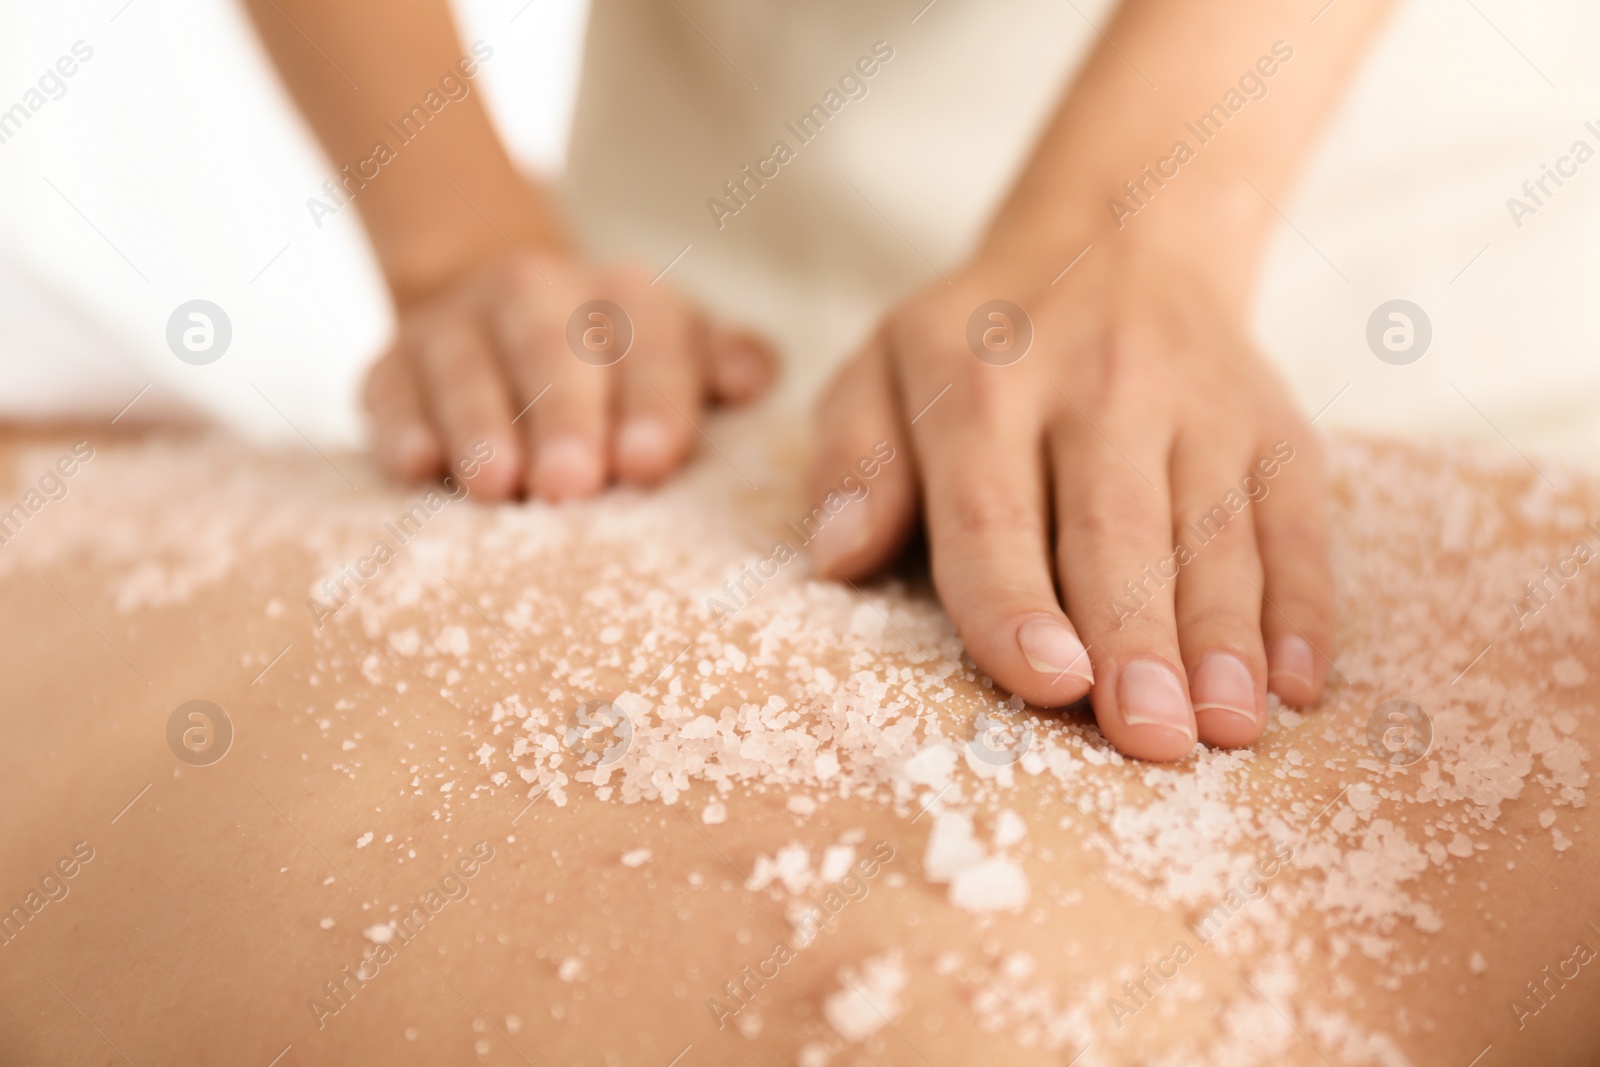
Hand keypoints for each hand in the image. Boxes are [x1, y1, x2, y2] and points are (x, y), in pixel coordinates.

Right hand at [364, 251, 776, 500]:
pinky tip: (415, 466)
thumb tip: (753, 380)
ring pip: (468, 365)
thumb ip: (726, 364)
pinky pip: (392, 389)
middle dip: (563, 417)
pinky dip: (402, 425)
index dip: (653, 400)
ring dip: (480, 425)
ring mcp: (460, 322)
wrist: (501, 319)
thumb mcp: (682, 354)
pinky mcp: (394, 363)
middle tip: (572, 484)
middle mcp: (541, 292)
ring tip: (497, 487)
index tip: (650, 462)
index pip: (652, 343)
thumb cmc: (619, 368)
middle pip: (552, 348)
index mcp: (629, 298)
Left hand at [806, 243, 1331, 760]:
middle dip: (1136, 639)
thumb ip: (854, 461)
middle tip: (1150, 737)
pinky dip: (1303, 603)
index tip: (1046, 682)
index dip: (1016, 600)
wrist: (1118, 240)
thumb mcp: (882, 370)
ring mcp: (1200, 404)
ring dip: (1225, 636)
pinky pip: (1296, 517)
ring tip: (1226, 728)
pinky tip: (1300, 683)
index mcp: (983, 385)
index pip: (992, 508)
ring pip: (1216, 532)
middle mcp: (1099, 388)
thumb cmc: (979, 344)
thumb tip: (836, 556)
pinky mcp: (1274, 423)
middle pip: (1117, 529)